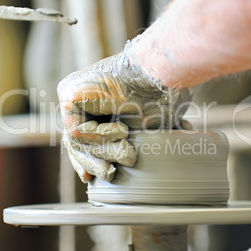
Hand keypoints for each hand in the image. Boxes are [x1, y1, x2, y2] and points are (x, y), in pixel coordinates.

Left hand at [57, 47, 191, 182]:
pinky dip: (99, 138)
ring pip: (76, 141)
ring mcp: (72, 95)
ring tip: (127, 150)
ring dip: (103, 152)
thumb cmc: (162, 93)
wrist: (159, 72)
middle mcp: (81, 98)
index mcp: (97, 103)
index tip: (97, 178)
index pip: (85, 139)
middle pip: (76, 142)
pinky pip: (76, 131)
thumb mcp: (155, 121)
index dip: (90, 161)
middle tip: (110, 174)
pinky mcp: (69, 94)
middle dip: (93, 162)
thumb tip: (181, 139)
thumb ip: (152, 133)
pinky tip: (121, 131)